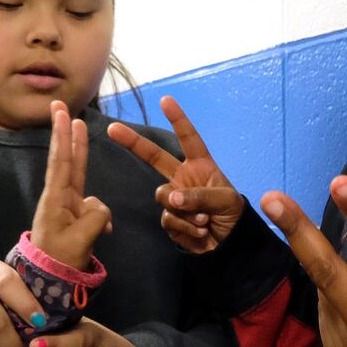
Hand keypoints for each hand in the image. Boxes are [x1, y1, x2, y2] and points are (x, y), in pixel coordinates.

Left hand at [29, 102, 111, 269]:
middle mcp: (60, 197)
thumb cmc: (62, 260)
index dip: (62, 137)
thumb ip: (95, 217)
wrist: (53, 280)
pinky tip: (103, 234)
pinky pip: (96, 206)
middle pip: (66, 158)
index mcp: (56, 200)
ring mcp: (68, 204)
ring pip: (82, 179)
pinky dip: (103, 217)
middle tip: (59, 106)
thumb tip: (101, 207)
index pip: (60, 162)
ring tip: (83, 167)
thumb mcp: (81, 240)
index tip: (60, 112)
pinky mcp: (77, 213)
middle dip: (66, 133)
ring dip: (87, 175)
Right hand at [108, 95, 243, 251]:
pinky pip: (169, 219)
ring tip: (204, 221)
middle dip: (133, 142)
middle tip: (112, 129)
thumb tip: (172, 199)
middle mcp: (183, 178)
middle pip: (154, 157)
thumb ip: (199, 195)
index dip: (177, 119)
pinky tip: (200, 232)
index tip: (165, 100)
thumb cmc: (233, 216)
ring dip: (184, 211)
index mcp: (200, 166)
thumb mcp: (225, 200)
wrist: (230, 246)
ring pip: (163, 197)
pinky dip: (185, 227)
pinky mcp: (170, 220)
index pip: (188, 138)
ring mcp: (174, 199)